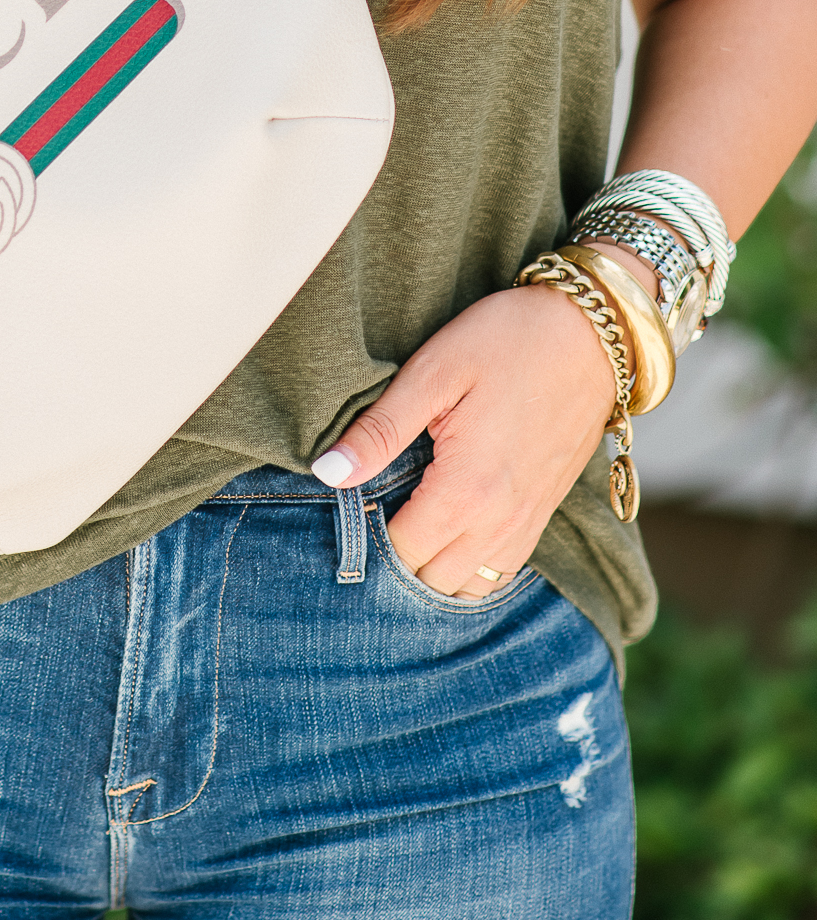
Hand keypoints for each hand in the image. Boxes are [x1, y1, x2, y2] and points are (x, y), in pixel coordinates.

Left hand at [311, 281, 621, 595]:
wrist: (592, 332)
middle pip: (430, 581)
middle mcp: (500, 523)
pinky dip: (469, 566)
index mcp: (466, 491)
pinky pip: (501, 570)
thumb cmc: (507, 341)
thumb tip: (327, 473)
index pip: (400, 552)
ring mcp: (527, 523)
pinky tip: (448, 525)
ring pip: (468, 587)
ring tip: (407, 519)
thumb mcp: (433, 374)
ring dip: (433, 568)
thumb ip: (379, 431)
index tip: (350, 502)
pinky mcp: (544, 513)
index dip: (366, 535)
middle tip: (373, 509)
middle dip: (396, 558)